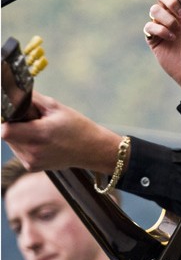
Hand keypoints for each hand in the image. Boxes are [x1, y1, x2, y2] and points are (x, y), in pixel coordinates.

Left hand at [1, 92, 121, 172]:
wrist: (92, 150)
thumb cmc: (78, 127)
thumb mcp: (57, 108)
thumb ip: (33, 99)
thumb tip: (14, 93)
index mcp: (40, 134)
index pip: (5, 130)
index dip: (6, 120)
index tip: (17, 114)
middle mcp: (33, 151)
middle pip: (7, 135)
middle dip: (16, 125)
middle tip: (34, 121)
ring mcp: (32, 162)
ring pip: (12, 143)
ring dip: (20, 134)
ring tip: (40, 132)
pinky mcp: (32, 167)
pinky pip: (20, 151)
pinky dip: (26, 144)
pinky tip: (42, 141)